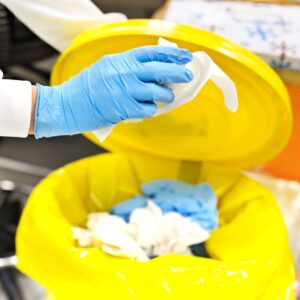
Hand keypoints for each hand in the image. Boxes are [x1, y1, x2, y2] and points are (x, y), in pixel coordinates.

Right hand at [34, 46, 192, 137]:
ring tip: (167, 96)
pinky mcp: (124, 109)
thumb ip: (128, 67)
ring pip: (157, 91)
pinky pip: (148, 109)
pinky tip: (148, 108)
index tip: (184, 55)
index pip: (152, 52)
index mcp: (121, 60)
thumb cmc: (87, 86)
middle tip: (188, 75)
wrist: (68, 104)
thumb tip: (153, 71)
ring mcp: (125, 91)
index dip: (171, 53)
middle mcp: (125, 72)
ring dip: (166, 95)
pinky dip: (151, 109)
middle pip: (160, 69)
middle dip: (178, 72)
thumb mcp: (107, 67)